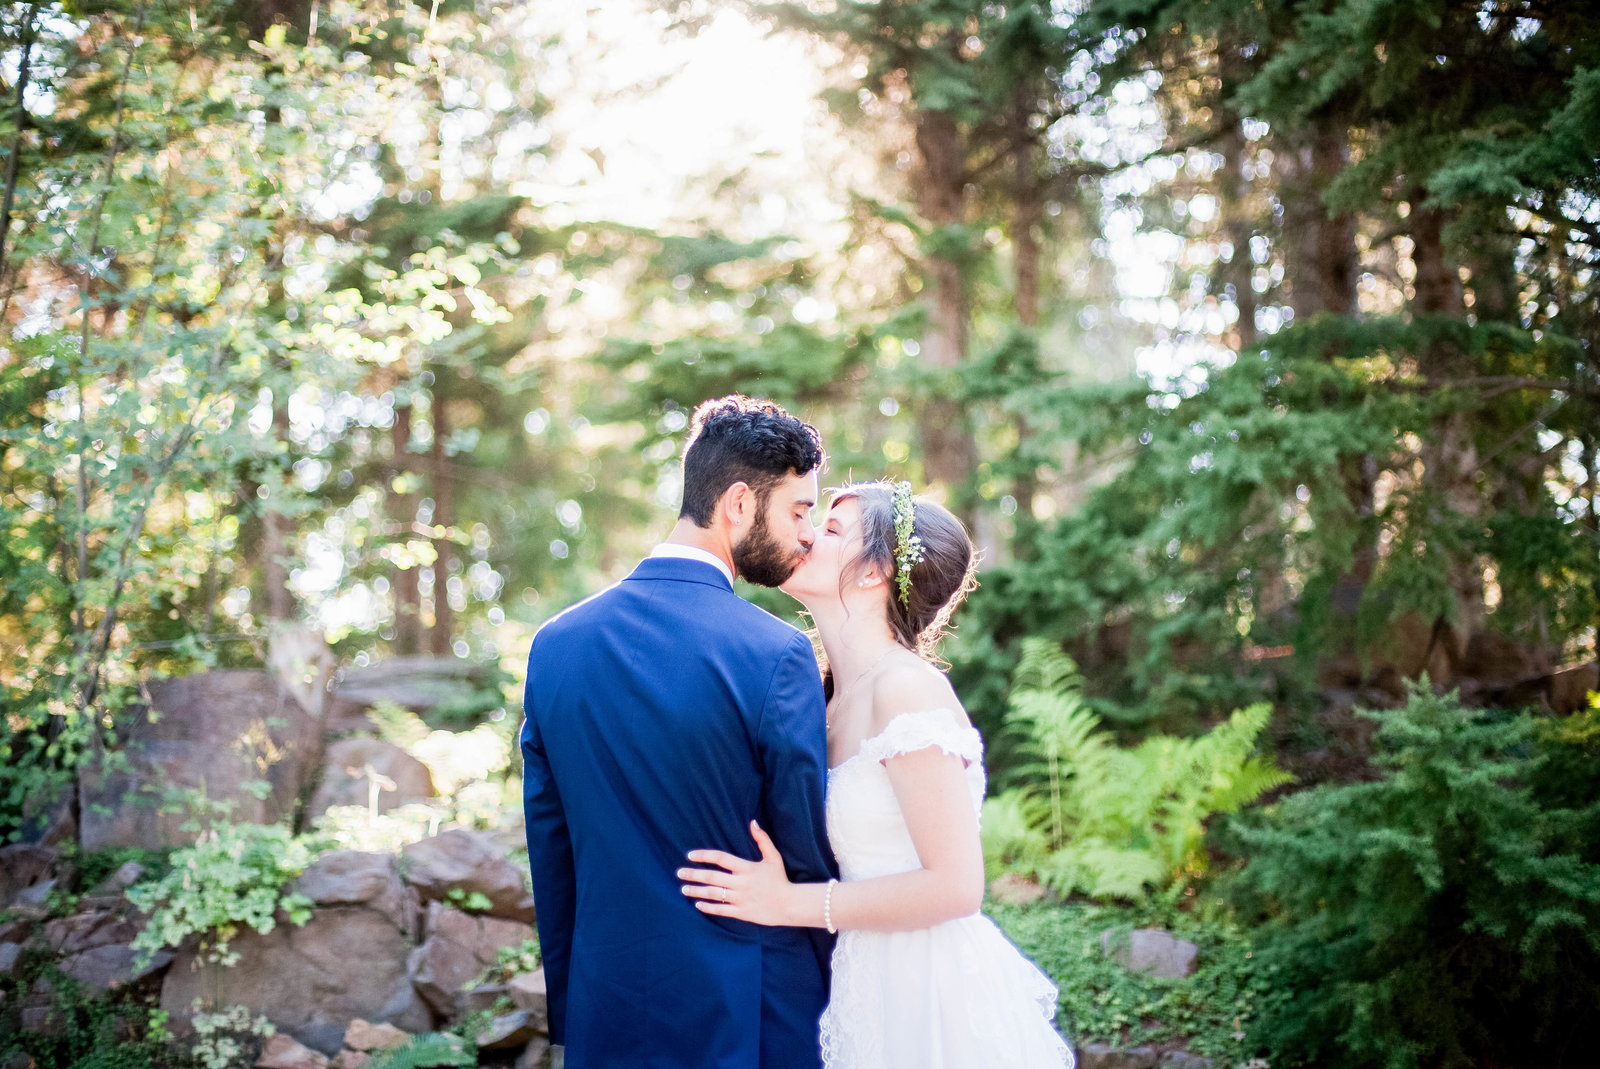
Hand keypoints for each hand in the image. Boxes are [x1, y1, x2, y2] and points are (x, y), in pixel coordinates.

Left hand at [678, 820, 799, 926]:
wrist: (789, 904)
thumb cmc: (780, 879)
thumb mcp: (773, 857)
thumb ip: (762, 839)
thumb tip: (752, 822)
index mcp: (747, 868)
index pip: (721, 858)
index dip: (704, 855)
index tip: (690, 855)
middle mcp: (741, 883)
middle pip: (712, 877)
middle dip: (693, 874)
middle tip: (679, 872)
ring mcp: (740, 898)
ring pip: (713, 894)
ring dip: (696, 891)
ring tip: (683, 889)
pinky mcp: (741, 912)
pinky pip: (720, 910)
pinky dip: (708, 907)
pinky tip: (697, 904)